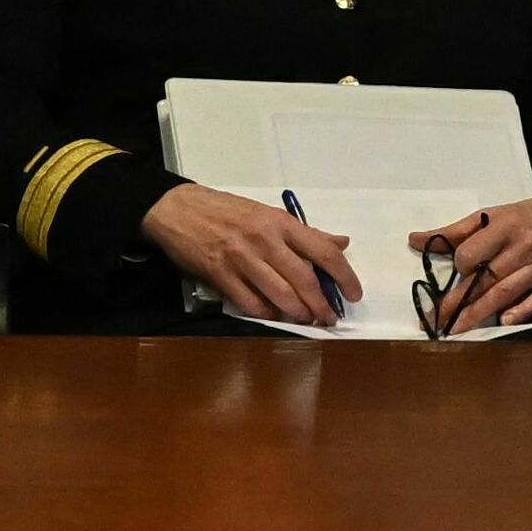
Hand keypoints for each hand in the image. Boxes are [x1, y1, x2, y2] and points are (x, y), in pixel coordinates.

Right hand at [143, 181, 359, 323]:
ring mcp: (241, 259)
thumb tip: (341, 243)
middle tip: (330, 318)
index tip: (354, 294)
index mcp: (282, 224)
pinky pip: (248, 301)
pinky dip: (265, 313)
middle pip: (303, 279)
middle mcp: (265, 241)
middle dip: (321, 304)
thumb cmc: (227, 211)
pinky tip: (275, 317)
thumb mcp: (269, 214)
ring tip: (307, 320)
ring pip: (279, 294)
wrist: (177, 210)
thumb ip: (306, 233)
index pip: (323, 252)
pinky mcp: (218, 275)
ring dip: (297, 312)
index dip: (344, 276)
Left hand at [413, 190, 531, 333]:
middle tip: (433, 321)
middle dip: (456, 302)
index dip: (460, 266)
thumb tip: (416, 240)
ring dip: (478, 314)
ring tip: (455, 330)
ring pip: (506, 293)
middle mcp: (526, 246)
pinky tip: (503, 322)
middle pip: (485, 279)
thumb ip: (458, 231)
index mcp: (507, 225)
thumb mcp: (497, 214)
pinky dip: (521, 311)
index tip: (460, 271)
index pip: (471, 253)